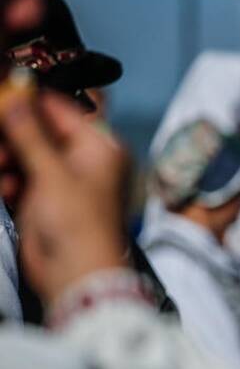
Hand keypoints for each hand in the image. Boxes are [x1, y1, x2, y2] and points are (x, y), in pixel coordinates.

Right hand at [0, 85, 126, 303]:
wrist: (76, 274)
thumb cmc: (78, 223)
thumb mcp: (52, 172)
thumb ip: (30, 133)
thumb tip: (17, 94)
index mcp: (100, 146)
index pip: (60, 108)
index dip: (28, 102)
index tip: (1, 97)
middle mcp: (85, 158)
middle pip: (38, 129)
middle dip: (12, 134)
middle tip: (1, 149)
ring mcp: (63, 178)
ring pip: (24, 152)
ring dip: (7, 158)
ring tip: (2, 169)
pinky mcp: (45, 197)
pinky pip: (20, 175)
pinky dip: (10, 179)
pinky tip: (7, 189)